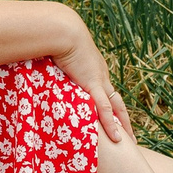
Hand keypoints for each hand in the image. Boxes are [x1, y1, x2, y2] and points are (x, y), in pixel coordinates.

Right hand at [48, 15, 135, 143]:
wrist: (64, 32)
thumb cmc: (57, 39)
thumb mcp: (57, 55)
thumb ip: (54, 64)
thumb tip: (42, 67)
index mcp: (94, 69)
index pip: (106, 91)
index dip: (110, 104)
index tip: (114, 116)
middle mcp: (101, 76)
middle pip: (117, 101)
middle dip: (123, 118)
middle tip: (129, 134)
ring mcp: (99, 81)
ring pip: (116, 108)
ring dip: (123, 124)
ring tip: (128, 140)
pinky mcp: (93, 85)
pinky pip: (104, 108)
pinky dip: (110, 123)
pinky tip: (116, 138)